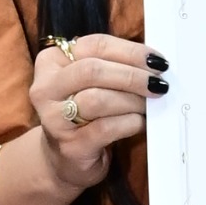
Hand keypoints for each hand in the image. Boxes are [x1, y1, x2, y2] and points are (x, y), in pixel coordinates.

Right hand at [29, 32, 163, 191]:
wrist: (65, 158)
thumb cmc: (84, 113)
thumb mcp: (90, 83)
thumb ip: (114, 65)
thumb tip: (154, 63)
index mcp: (51, 61)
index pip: (95, 46)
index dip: (131, 51)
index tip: (157, 61)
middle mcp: (46, 88)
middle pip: (93, 71)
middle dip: (132, 76)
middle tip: (158, 83)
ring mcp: (55, 119)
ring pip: (98, 99)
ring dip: (133, 100)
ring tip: (149, 104)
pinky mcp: (70, 146)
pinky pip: (106, 128)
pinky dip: (130, 122)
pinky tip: (141, 122)